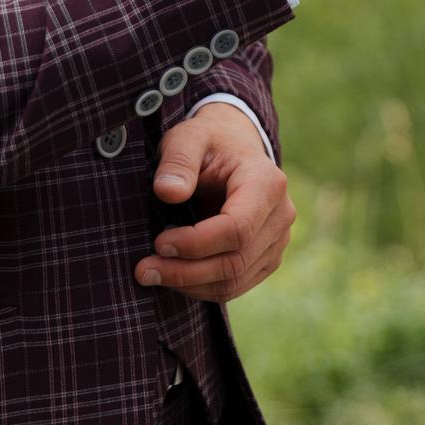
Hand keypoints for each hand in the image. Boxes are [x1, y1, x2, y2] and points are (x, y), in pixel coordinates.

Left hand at [138, 103, 295, 302]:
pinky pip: (236, 285)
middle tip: (143, 270)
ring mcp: (277, 240)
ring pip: (235, 280)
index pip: (237, 228)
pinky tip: (172, 276)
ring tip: (151, 273)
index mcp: (267, 183)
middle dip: (186, 271)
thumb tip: (168, 192)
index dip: (196, 243)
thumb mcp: (188, 137)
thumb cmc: (208, 142)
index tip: (159, 243)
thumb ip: (178, 161)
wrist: (233, 148)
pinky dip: (201, 287)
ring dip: (190, 284)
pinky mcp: (266, 258)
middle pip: (236, 260)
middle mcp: (280, 215)